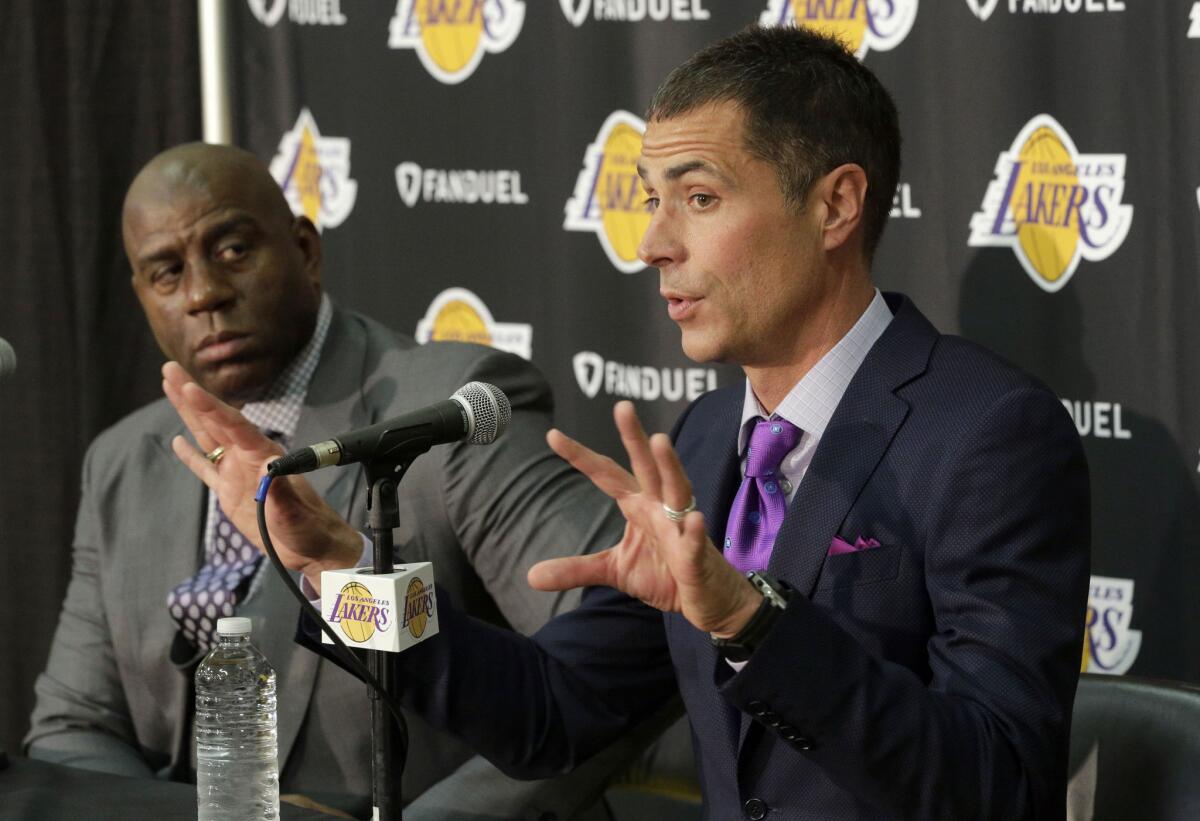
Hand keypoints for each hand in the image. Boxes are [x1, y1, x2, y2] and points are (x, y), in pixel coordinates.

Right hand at [162, 361, 361, 591]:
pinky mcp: (230, 492)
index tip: (189, 387)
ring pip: (207, 437)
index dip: (211, 407)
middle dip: (192, 396)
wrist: (313, 548)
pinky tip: (177, 440)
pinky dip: (192, 455)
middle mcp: (249, 458)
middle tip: (170, 368)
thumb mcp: (295, 513)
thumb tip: (268, 469)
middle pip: (215, 421)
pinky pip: (206, 468)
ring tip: (170, 388)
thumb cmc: (310, 528)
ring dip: (188, 414)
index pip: (234, 426)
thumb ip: (280, 492)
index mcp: (265, 457)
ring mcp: (237, 473)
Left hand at [529, 401, 759, 636]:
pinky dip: (695, 530)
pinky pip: (696, 541)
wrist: (706, 599)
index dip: (580, 456)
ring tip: (660, 442)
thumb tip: (531, 576)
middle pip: (646, 467)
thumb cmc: (665, 574)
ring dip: (670, 466)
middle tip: (622, 406)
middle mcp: (660, 508)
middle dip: (634, 438)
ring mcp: (682, 528)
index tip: (552, 435)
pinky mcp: (698, 556)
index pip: (606, 474)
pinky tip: (695, 520)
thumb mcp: (615, 570)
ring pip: (677, 490)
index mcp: (638, 506)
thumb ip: (576, 568)